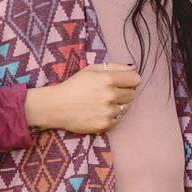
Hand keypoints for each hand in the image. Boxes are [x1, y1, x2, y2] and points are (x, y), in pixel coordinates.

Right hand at [24, 62, 140, 134]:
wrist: (56, 106)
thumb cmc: (73, 86)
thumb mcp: (91, 70)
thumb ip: (114, 67)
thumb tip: (133, 68)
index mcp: (108, 79)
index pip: (136, 79)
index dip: (129, 80)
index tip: (122, 81)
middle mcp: (110, 96)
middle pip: (132, 94)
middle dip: (124, 92)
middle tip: (109, 92)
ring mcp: (107, 112)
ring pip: (126, 108)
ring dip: (118, 105)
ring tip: (103, 102)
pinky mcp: (104, 125)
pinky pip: (118, 120)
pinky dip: (111, 117)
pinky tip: (99, 112)